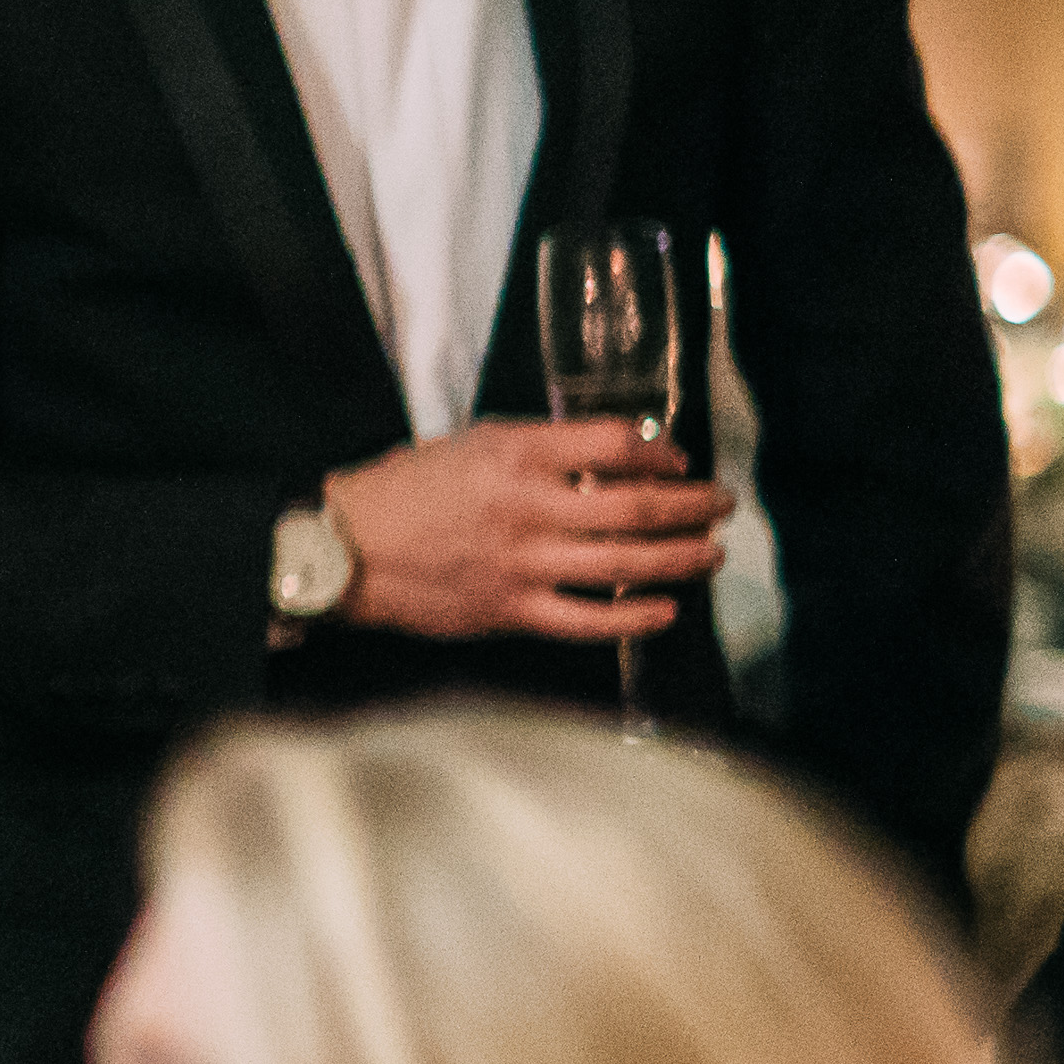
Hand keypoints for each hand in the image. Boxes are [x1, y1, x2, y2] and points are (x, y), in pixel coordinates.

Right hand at [319, 420, 730, 642]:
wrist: (343, 548)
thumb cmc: (403, 492)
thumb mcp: (469, 445)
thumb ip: (536, 451)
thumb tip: (608, 462)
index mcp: (513, 453)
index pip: (614, 444)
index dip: (660, 450)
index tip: (678, 457)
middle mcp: (526, 506)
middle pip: (637, 506)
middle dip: (692, 505)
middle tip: (720, 504)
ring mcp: (522, 563)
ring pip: (626, 562)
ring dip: (682, 557)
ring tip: (710, 552)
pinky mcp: (512, 610)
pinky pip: (591, 619)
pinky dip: (637, 616)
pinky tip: (666, 610)